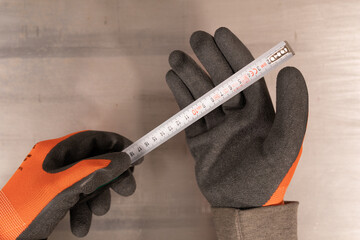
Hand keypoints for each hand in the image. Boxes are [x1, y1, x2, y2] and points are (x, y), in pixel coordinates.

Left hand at [0, 130, 140, 238]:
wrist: (3, 238)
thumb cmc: (23, 211)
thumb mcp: (63, 187)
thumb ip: (94, 170)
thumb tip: (122, 158)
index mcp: (54, 151)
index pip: (92, 139)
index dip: (116, 144)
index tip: (135, 153)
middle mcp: (56, 163)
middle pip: (95, 162)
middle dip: (112, 177)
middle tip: (127, 188)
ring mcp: (56, 181)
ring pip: (89, 182)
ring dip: (97, 199)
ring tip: (98, 212)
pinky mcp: (56, 198)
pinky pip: (79, 199)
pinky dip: (84, 211)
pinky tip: (81, 224)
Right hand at [166, 27, 307, 207]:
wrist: (239, 206)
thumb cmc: (265, 178)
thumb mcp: (285, 146)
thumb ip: (294, 110)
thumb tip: (290, 71)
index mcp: (260, 113)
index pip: (246, 76)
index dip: (234, 53)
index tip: (220, 34)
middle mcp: (239, 116)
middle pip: (222, 81)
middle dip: (208, 58)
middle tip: (194, 39)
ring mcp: (218, 127)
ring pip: (202, 95)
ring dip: (190, 74)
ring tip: (176, 58)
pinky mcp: (200, 139)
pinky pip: (189, 113)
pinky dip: (180, 96)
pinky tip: (172, 79)